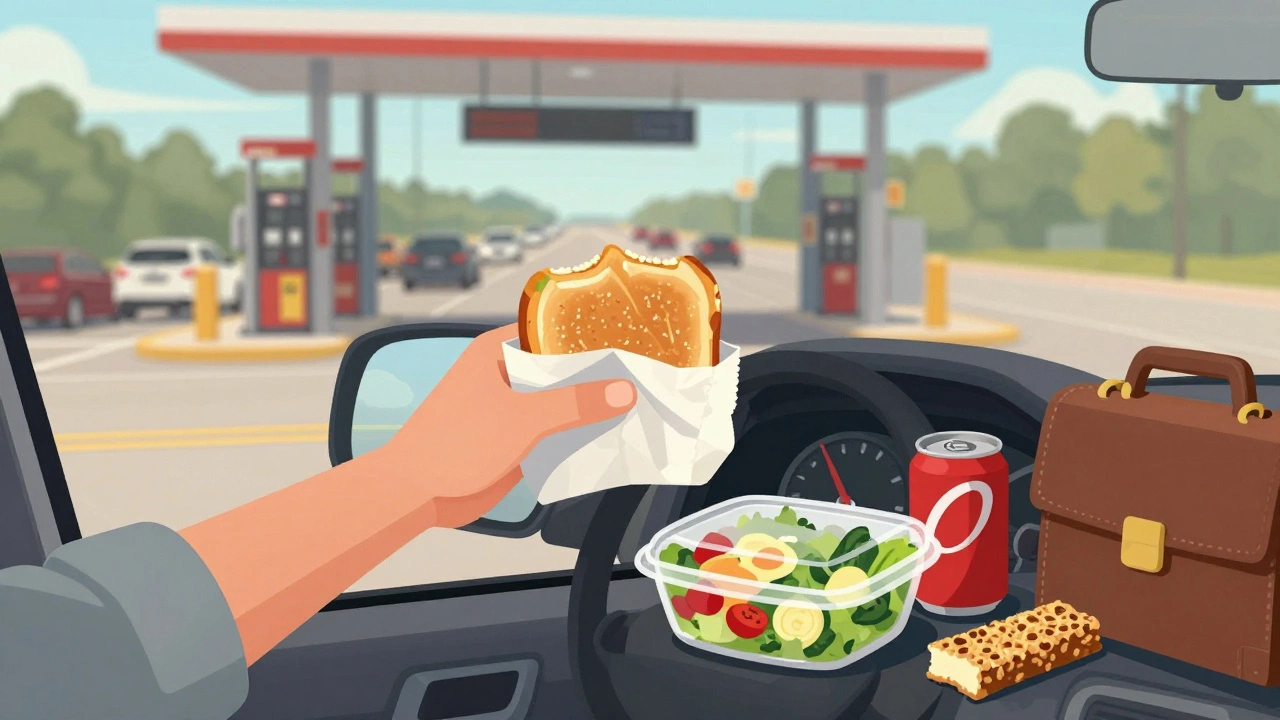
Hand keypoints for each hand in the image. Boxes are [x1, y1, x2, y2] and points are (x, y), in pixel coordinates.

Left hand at [382, 324, 635, 527]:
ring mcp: (511, 406)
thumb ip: (575, 403)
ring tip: (637, 405)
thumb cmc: (452, 444)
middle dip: (597, 375)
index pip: (554, 331)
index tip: (632, 339)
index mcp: (497, 350)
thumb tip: (622, 390)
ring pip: (561, 400)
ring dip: (589, 407)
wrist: (417, 492)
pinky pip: (555, 429)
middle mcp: (505, 373)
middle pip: (562, 367)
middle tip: (644, 376)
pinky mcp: (515, 437)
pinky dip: (578, 432)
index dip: (591, 334)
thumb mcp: (523, 418)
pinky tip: (610, 436)